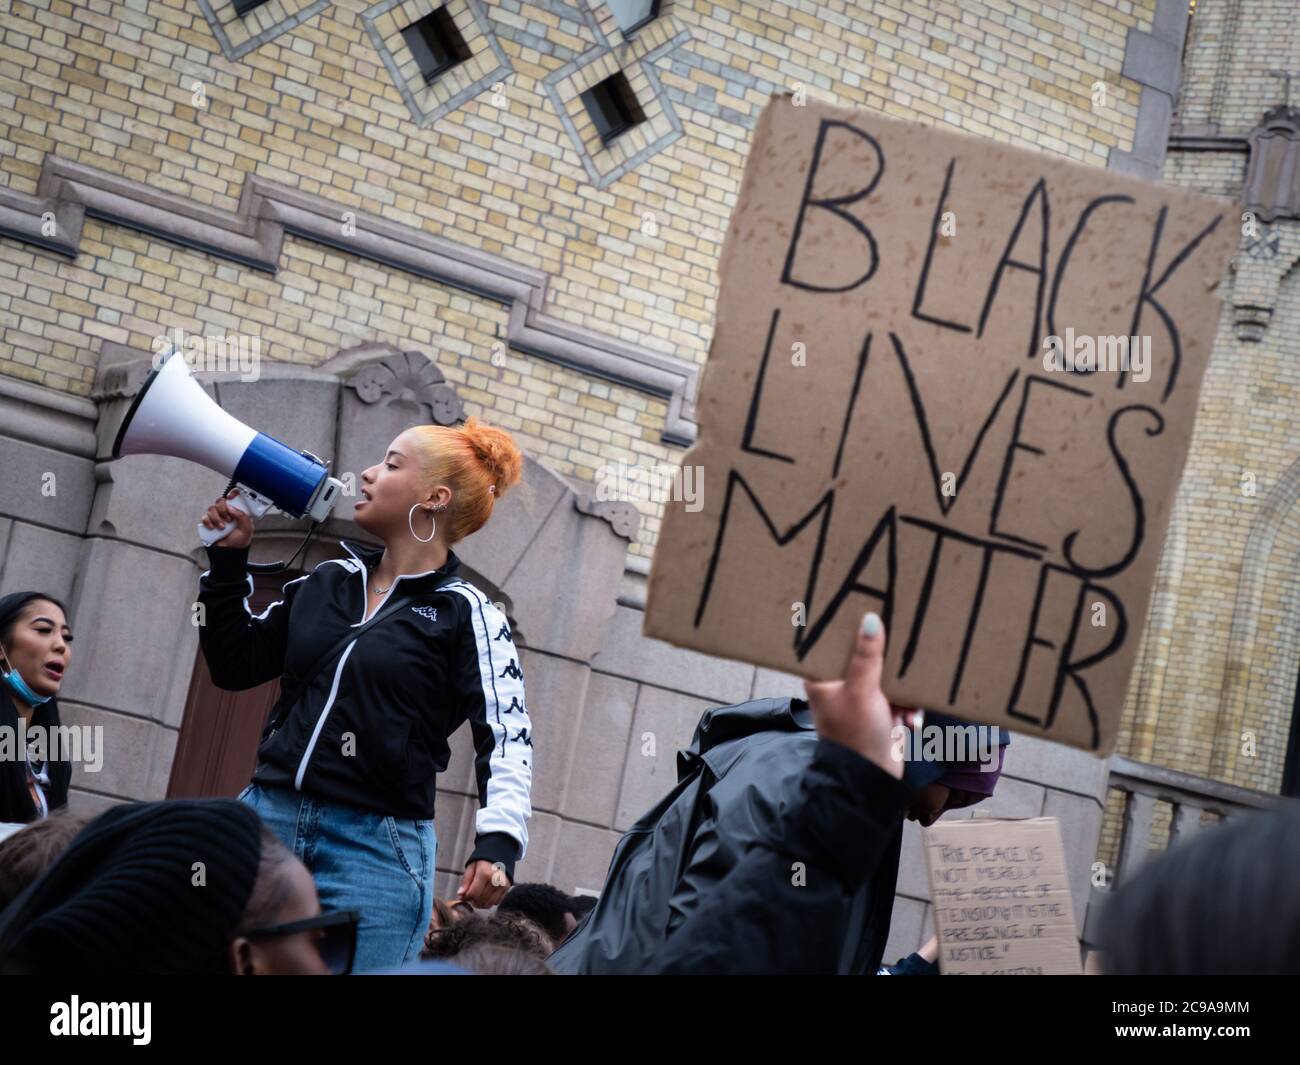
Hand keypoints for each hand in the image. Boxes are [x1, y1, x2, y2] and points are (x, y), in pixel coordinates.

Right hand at [200, 489, 253, 548]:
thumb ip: (243, 517)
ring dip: (216, 518)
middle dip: (223, 509)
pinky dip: (208, 521)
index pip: (234, 497)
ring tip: (222, 528)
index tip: (230, 497)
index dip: (232, 493)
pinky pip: (204, 517)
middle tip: (228, 520)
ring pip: (212, 508)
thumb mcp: (247, 529)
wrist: (229, 552)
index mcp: (238, 511)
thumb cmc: (240, 541)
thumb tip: (231, 507)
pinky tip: (213, 528)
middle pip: (220, 501)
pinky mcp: (209, 523)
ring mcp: (217, 517)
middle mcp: (227, 512)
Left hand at [458, 859, 509, 907]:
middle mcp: (495, 880)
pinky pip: (496, 902)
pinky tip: (486, 895)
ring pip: (488, 904)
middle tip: (470, 896)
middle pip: (481, 900)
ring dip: (481, 903)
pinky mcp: (507, 888)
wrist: (499, 851)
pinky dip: (489, 902)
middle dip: (472, 901)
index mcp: (485, 873)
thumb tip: (460, 894)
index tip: (463, 896)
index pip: (473, 893)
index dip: (466, 897)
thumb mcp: (471, 866)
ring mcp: (502, 885)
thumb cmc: (483, 859)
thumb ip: (466, 881)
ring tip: (477, 896)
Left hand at [803, 612, 918, 778]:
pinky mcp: (881, 711)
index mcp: (822, 678)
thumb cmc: (855, 735)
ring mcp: (861, 699)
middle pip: (862, 656)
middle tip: (898, 634)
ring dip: (900, 686)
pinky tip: (910, 718)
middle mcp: (839, 685)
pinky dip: (907, 705)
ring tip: (904, 695)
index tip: (861, 606)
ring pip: (885, 675)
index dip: (843, 627)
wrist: (872, 778)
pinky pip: (899, 696)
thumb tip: (870, 620)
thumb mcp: (861, 690)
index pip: (829, 643)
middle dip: (882, 654)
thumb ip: (867, 655)